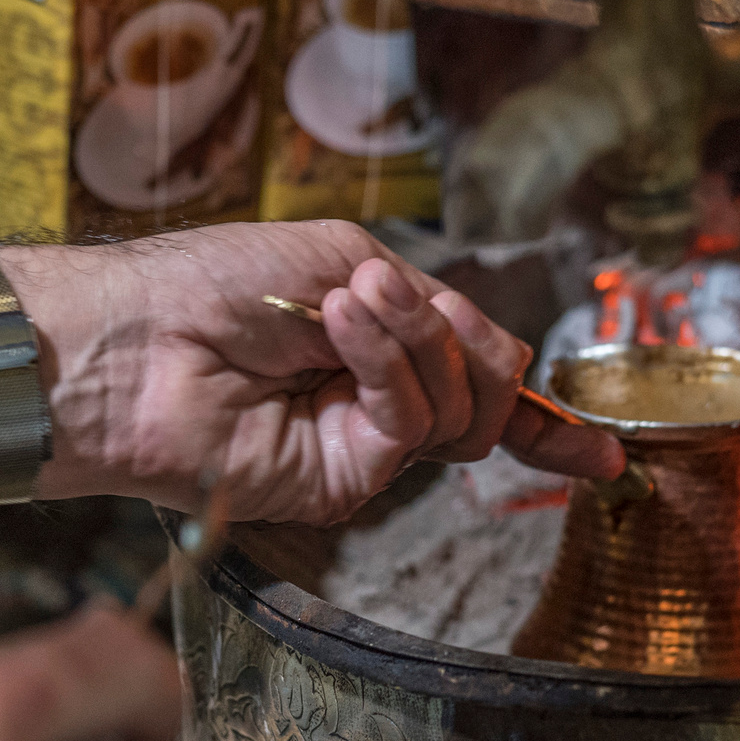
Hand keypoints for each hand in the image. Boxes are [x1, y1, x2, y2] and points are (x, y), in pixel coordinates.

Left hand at [5, 221, 625, 522]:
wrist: (137, 336)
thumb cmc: (217, 281)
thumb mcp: (342, 257)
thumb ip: (431, 307)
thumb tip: (509, 365)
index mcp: (376, 344)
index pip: (476, 381)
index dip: (541, 419)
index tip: (603, 457)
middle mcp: (375, 401)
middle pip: (486, 389)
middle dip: (455, 334)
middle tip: (382, 296)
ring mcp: (360, 446)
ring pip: (460, 409)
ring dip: (414, 339)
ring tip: (346, 305)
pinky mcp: (341, 482)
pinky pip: (411, 425)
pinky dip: (389, 366)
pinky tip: (341, 328)